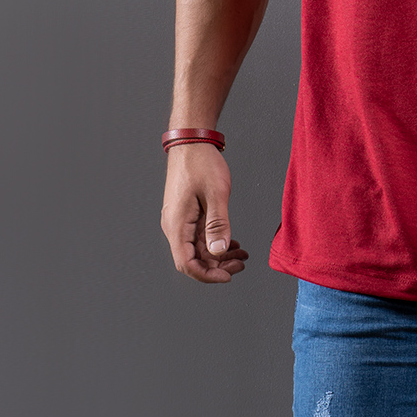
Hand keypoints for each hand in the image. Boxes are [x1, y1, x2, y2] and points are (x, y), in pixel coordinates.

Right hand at [160, 144, 248, 281]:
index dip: (208, 275)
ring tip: (241, 253)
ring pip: (198, 248)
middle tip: (241, 264)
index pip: (187, 264)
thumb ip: (217, 224)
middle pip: (193, 259)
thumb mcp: (215, 193)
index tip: (229, 275)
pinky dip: (215, 241)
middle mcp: (175, 226)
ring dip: (218, 254)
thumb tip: (218, 252)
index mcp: (177, 225)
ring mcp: (180, 219)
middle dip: (218, 265)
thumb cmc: (201, 162)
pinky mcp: (186, 213)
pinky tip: (232, 241)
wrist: (191, 141)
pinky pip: (199, 235)